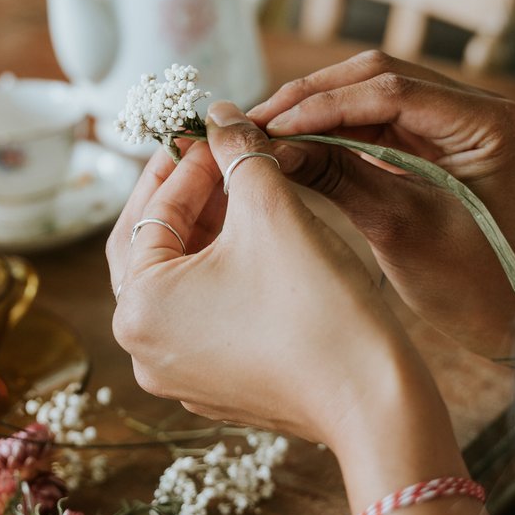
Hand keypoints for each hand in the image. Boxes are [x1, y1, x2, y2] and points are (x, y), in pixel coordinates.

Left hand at [107, 102, 449, 461]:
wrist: (374, 400)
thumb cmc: (318, 306)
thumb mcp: (272, 209)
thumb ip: (238, 153)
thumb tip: (220, 114)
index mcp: (139, 307)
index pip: (152, 211)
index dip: (188, 161)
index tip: (218, 128)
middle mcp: (143, 348)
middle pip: (153, 248)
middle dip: (187, 195)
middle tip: (217, 154)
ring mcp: (178, 374)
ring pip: (181, 281)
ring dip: (206, 232)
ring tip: (243, 191)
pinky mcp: (216, 387)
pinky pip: (205, 315)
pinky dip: (223, 273)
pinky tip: (258, 243)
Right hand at [250, 50, 514, 358]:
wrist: (496, 314)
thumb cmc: (463, 281)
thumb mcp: (395, 227)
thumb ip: (335, 176)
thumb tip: (269, 145)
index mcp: (490, 124)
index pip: (394, 92)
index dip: (326, 104)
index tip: (271, 125)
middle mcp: (476, 107)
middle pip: (378, 77)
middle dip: (312, 97)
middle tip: (256, 121)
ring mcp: (451, 117)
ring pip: (367, 90)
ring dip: (314, 107)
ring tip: (263, 128)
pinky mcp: (428, 134)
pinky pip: (369, 116)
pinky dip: (328, 126)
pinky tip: (288, 138)